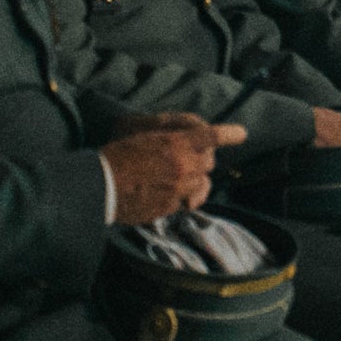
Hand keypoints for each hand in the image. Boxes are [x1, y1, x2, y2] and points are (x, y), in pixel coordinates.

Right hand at [103, 115, 245, 225]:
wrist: (99, 186)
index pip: (212, 136)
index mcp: (177, 143)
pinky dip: (183, 198)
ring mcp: (179, 188)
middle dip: (202, 159)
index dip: (230, 134)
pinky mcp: (170, 207)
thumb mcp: (146, 135)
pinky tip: (168, 194)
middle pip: (209, 161)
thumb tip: (197, 139)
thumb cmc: (119, 156)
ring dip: (195, 180)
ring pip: (202, 184)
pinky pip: (187, 201)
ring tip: (181, 179)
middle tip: (187, 159)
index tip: (241, 133)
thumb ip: (175, 137)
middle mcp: (183, 165)